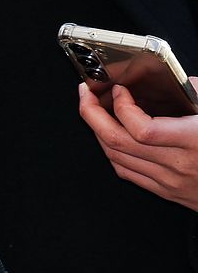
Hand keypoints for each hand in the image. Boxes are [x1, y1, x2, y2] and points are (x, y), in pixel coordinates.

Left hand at [77, 83, 197, 211]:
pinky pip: (126, 172)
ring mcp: (171, 183)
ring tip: (94, 109)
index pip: (141, 129)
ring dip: (97, 131)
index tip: (119, 89)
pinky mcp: (168, 193)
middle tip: (86, 93)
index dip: (122, 107)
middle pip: (117, 142)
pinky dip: (111, 150)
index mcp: (195, 142)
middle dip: (91, 114)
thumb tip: (178, 80)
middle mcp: (179, 165)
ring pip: (115, 157)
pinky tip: (111, 134)